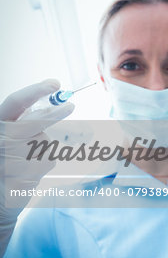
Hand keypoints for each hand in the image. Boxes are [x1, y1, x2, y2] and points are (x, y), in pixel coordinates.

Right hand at [0, 79, 74, 220]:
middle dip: (56, 112)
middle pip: (36, 120)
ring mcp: (14, 156)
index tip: (55, 84)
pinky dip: (44, 164)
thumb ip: (22, 123)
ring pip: (45, 141)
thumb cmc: (3, 163)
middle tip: (71, 106)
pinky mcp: (27, 172)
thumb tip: (52, 107)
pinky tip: (28, 172)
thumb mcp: (6, 137)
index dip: (36, 91)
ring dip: (43, 149)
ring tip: (24, 161)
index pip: (17, 102)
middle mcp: (2, 138)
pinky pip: (49, 160)